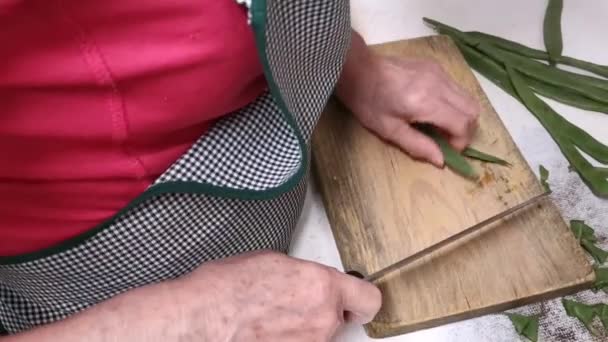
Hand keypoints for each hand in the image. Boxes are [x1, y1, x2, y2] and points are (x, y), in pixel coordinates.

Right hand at [176, 250, 381, 340]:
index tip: (355, 301)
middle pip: (338, 317)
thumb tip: (308, 282)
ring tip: (272, 319)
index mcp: (323, 286)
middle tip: (293, 305)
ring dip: (303, 328)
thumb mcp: (274, 262)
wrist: (204, 318)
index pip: (369, 298)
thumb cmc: (228, 288)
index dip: (361, 299)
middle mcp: (323, 319)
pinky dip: (289, 339)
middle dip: (320, 311)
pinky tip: (267, 331)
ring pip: (318, 335)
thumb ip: (305, 275)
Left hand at [336, 32, 479, 166]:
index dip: (460, 141)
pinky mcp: (435, 66)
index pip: (462, 123)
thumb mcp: (389, 130)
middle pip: (472, 109)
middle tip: (444, 138)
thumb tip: (441, 161)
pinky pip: (455, 87)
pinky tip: (431, 107)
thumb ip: (418, 145)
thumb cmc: (368, 102)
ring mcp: (439, 72)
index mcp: (427, 102)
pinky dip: (452, 101)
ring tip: (438, 124)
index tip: (447, 149)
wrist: (357, 69)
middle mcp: (439, 84)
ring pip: (467, 97)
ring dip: (460, 115)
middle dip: (464, 129)